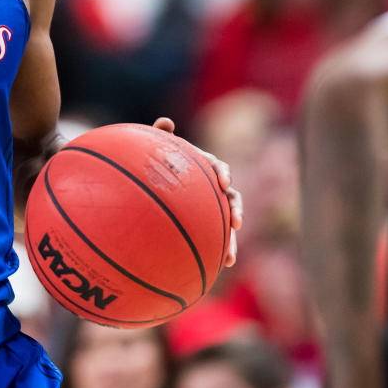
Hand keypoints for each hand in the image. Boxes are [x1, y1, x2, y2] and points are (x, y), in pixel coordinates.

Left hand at [154, 117, 243, 266]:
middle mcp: (211, 187)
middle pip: (230, 198)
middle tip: (236, 222)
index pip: (218, 167)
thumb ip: (160, 136)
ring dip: (231, 239)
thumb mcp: (156, 149)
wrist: (150, 185)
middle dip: (236, 210)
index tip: (223, 182)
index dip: (223, 173)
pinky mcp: (206, 224)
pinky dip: (222, 250)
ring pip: (227, 223)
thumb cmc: (155, 163)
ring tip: (229, 257)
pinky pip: (216, 238)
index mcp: (203, 167)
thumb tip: (165, 121)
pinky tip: (221, 265)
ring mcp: (210, 207)